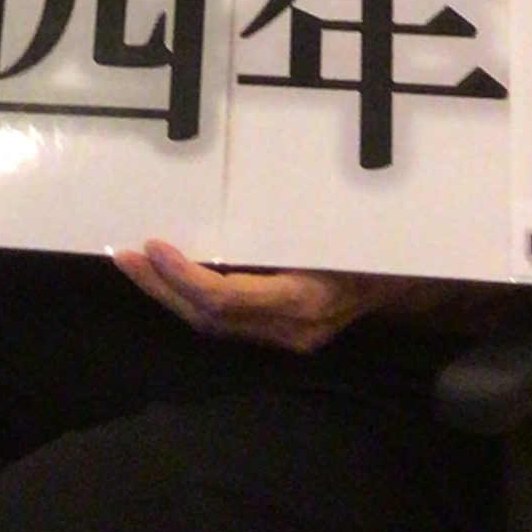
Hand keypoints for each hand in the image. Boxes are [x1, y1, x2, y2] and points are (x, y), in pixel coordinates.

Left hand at [112, 241, 419, 351]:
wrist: (406, 276)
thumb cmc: (368, 238)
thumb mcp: (331, 223)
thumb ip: (281, 222)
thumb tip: (221, 193)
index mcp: (304, 299)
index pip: (227, 301)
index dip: (185, 277)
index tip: (153, 247)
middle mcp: (291, 329)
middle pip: (209, 318)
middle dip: (162, 288)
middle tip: (124, 255)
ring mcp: (286, 339)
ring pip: (212, 325)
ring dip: (169, 294)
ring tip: (134, 264)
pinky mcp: (279, 335)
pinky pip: (226, 322)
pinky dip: (191, 299)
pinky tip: (169, 276)